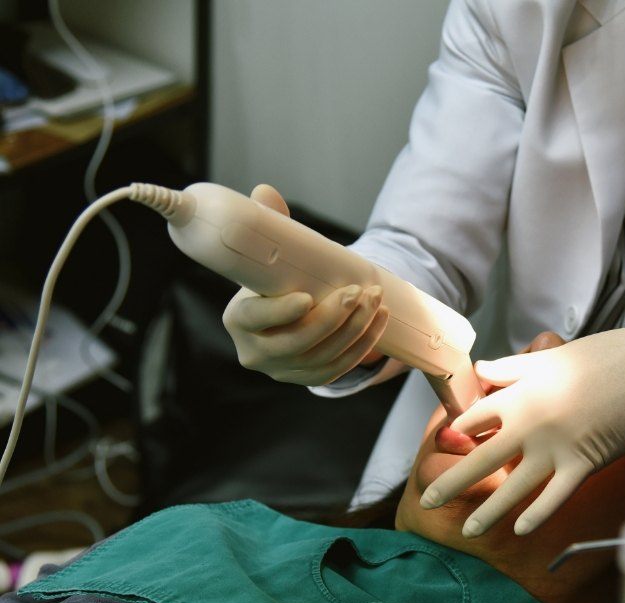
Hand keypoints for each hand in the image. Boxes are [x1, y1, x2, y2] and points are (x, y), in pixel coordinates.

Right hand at [221, 184, 388, 385]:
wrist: (284, 313)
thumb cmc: (273, 279)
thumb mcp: (268, 254)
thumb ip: (268, 223)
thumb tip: (264, 192)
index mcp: (238, 320)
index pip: (255, 318)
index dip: (280, 312)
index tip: (307, 297)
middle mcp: (255, 353)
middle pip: (296, 342)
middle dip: (333, 318)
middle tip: (358, 291)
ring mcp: (282, 371)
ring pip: (322, 357)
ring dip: (355, 329)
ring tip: (375, 300)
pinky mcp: (306, 379)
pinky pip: (337, 369)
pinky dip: (362, 345)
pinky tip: (378, 321)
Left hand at [419, 322, 624, 536]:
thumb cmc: (601, 357)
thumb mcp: (548, 359)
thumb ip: (510, 369)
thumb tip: (480, 368)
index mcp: (519, 394)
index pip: (475, 418)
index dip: (458, 432)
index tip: (448, 445)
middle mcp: (529, 424)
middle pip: (481, 459)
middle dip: (451, 483)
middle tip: (427, 501)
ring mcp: (555, 448)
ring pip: (513, 487)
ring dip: (488, 511)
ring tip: (468, 530)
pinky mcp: (583, 464)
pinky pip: (554, 497)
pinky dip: (537, 515)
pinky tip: (520, 530)